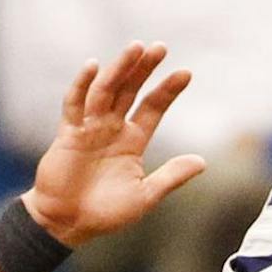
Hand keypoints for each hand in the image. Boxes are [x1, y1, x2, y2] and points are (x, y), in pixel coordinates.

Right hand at [20, 42, 205, 248]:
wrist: (68, 225)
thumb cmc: (106, 213)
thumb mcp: (146, 196)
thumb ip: (171, 176)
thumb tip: (202, 162)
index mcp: (133, 141)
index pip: (153, 108)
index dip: (168, 90)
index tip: (186, 73)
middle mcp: (112, 129)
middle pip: (130, 91)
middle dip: (144, 69)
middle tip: (160, 47)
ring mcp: (89, 128)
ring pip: (106, 91)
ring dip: (119, 69)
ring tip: (135, 48)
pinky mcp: (68, 134)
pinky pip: (75, 105)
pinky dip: (82, 86)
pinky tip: (93, 66)